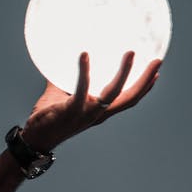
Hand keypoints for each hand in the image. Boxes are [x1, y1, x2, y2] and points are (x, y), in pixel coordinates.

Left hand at [21, 51, 161, 150]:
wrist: (34, 139)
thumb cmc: (48, 117)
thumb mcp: (61, 95)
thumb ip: (64, 79)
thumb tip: (59, 58)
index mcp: (99, 111)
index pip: (128, 100)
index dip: (144, 88)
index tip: (156, 72)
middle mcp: (97, 114)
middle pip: (129, 98)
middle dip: (145, 80)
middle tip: (157, 61)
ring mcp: (86, 113)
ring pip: (112, 93)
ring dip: (124, 73)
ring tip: (131, 53)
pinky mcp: (71, 111)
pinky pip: (80, 89)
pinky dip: (84, 71)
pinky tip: (83, 54)